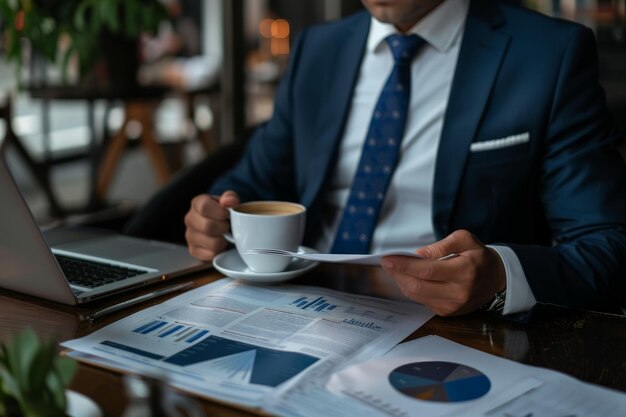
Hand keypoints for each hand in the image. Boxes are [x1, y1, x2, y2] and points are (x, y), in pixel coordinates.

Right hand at [184, 191, 239, 260]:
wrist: (219, 225)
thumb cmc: (223, 212)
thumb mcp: (229, 201)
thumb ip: (230, 197)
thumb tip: (230, 201)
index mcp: (197, 203)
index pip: (204, 207)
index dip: (220, 212)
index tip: (227, 215)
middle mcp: (190, 219)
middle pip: (208, 226)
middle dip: (224, 228)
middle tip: (228, 227)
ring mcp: (190, 235)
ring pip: (211, 243)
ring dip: (223, 240)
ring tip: (225, 236)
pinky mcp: (194, 250)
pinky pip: (211, 254)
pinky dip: (220, 251)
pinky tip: (220, 244)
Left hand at [381, 230, 505, 315]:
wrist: (495, 280)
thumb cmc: (478, 257)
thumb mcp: (465, 240)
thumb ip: (441, 245)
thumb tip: (418, 254)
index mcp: (464, 272)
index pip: (427, 270)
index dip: (404, 265)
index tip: (388, 259)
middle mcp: (458, 293)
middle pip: (418, 286)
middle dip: (398, 274)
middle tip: (387, 263)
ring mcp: (452, 305)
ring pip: (416, 295)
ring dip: (402, 282)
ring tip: (394, 269)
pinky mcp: (446, 312)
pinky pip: (422, 301)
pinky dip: (411, 289)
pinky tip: (407, 278)